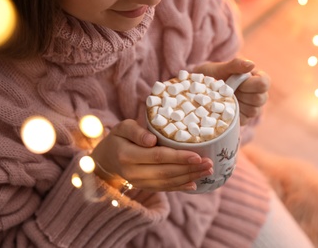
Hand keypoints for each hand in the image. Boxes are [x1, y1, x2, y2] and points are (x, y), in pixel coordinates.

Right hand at [90, 119, 212, 191]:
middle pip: (166, 172)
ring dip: (190, 178)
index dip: (179, 157)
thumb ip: (136, 132)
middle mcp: (133, 173)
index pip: (158, 157)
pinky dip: (181, 187)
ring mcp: (139, 183)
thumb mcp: (122, 127)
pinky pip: (165, 189)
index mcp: (127, 155)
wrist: (107, 159)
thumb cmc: (119, 138)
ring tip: (208, 171)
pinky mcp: (145, 187)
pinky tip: (195, 184)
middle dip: (190, 169)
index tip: (197, 155)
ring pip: (168, 183)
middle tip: (210, 163)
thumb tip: (152, 140)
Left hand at [193, 58, 269, 124]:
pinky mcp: (242, 118)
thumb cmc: (212, 75)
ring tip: (225, 98)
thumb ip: (236, 64)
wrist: (198, 89)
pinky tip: (224, 108)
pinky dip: (233, 115)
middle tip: (228, 90)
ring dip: (238, 104)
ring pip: (253, 111)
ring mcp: (251, 107)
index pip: (264, 83)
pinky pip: (244, 120)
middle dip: (243, 95)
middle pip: (260, 99)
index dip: (250, 84)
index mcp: (256, 78)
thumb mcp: (221, 67)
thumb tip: (251, 64)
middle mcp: (257, 93)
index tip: (237, 82)